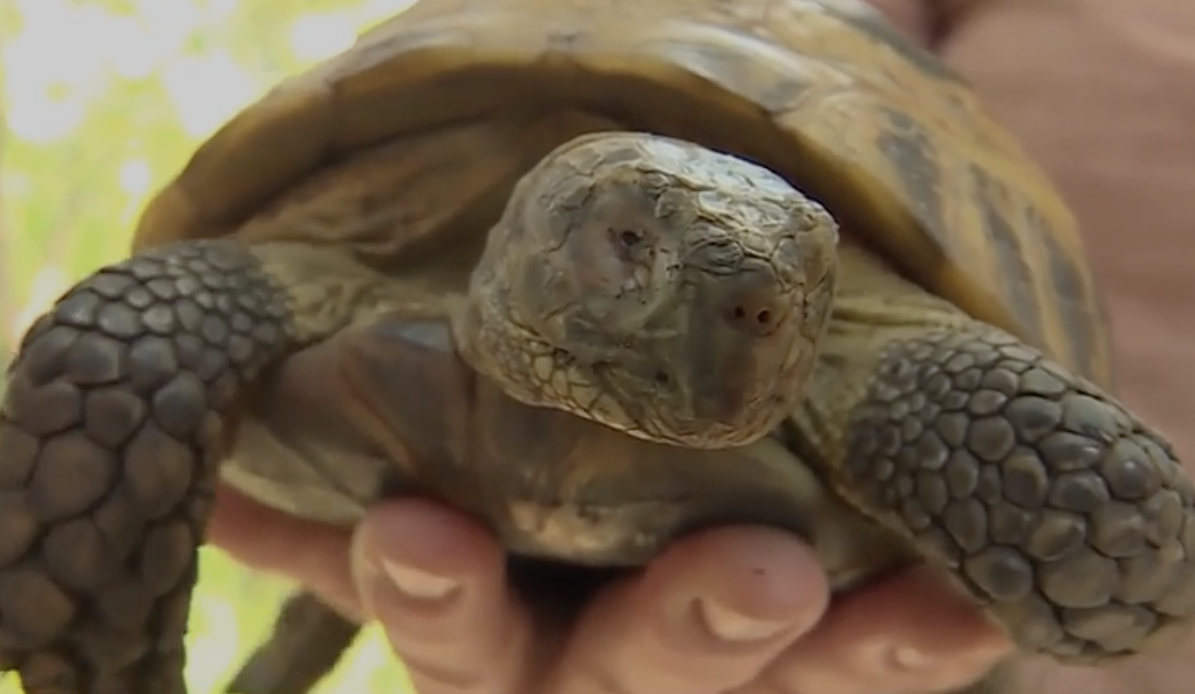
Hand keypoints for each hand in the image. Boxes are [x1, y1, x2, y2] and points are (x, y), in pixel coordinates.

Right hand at [210, 487, 1011, 693]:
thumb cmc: (503, 550)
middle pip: (632, 676)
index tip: (415, 526)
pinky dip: (923, 639)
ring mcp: (715, 690)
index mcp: (490, 637)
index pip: (450, 624)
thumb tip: (215, 483)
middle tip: (763, 571)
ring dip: (854, 654)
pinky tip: (979, 603)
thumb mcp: (422, 537)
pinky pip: (878, 669)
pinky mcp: (818, 680)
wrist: (632, 569)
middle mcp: (594, 680)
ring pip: (782, 688)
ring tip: (935, 608)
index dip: (432, 587)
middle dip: (689, 630)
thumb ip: (331, 520)